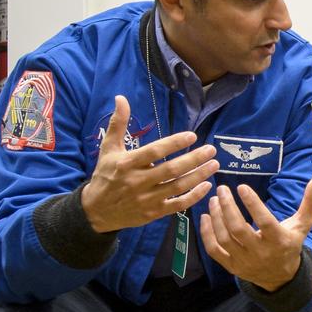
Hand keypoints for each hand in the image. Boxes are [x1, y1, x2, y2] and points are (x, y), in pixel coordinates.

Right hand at [81, 95, 217, 232]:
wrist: (96, 211)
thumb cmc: (105, 175)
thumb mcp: (108, 149)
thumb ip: (117, 124)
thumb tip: (121, 98)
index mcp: (127, 164)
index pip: (154, 152)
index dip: (174, 144)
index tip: (192, 136)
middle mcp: (137, 182)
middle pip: (171, 170)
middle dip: (194, 160)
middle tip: (211, 150)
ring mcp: (146, 199)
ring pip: (178, 187)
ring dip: (198, 176)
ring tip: (214, 164)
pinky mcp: (153, 213)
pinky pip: (178, 205)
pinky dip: (194, 196)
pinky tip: (206, 186)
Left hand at [200, 175, 311, 292]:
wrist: (281, 278)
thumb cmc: (290, 244)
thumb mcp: (303, 225)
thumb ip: (310, 202)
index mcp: (279, 241)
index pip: (264, 222)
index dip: (253, 204)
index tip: (242, 187)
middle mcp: (260, 253)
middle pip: (238, 229)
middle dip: (228, 207)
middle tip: (222, 189)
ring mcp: (243, 261)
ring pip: (224, 238)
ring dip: (216, 217)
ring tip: (215, 199)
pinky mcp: (231, 266)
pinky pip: (214, 250)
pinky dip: (206, 233)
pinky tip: (205, 216)